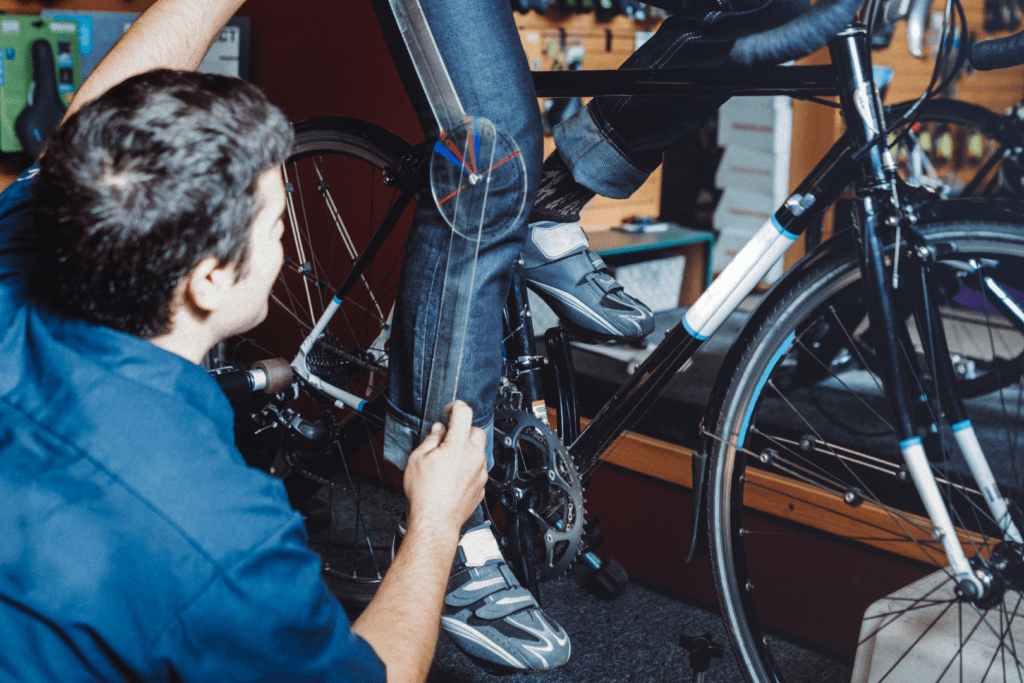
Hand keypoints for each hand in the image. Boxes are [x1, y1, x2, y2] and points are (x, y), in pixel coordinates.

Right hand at [403, 400, 487, 535]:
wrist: (436, 521)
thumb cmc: (425, 494)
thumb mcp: (417, 459)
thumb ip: (431, 439)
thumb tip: (438, 431)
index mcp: (458, 446)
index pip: (464, 413)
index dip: (456, 407)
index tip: (450, 409)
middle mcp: (474, 457)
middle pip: (476, 431)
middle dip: (463, 429)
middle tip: (448, 436)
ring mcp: (480, 472)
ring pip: (479, 451)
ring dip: (466, 449)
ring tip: (448, 459)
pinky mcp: (481, 486)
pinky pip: (478, 468)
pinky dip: (469, 466)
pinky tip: (453, 474)